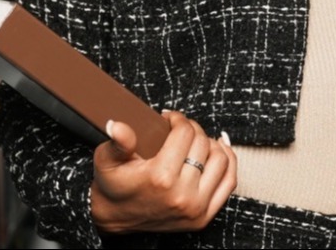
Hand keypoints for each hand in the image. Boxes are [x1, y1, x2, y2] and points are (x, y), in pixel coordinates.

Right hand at [90, 110, 236, 233]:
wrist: (113, 218)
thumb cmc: (112, 185)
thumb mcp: (106, 160)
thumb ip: (117, 142)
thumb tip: (117, 125)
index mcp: (159, 178)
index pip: (184, 132)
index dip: (177, 118)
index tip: (168, 118)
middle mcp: (181, 195)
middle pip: (202, 143)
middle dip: (191, 128)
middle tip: (178, 128)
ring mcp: (195, 208)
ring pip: (220, 159)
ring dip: (210, 143)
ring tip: (195, 139)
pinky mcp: (203, 217)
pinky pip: (229, 182)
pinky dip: (228, 161)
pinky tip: (218, 148)